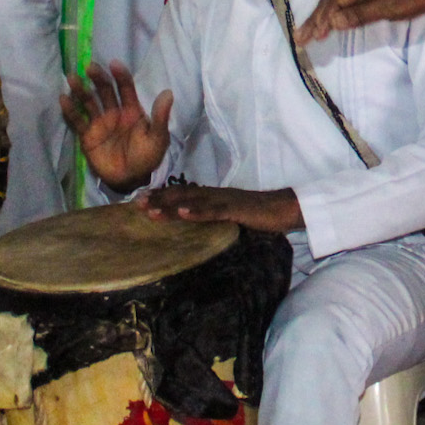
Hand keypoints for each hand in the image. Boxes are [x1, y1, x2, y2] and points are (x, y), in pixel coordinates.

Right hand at [60, 62, 171, 193]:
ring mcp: (100, 122)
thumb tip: (168, 93)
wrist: (131, 179)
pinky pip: (77, 121)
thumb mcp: (158, 138)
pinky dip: (70, 110)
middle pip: (105, 90)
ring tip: (72, 78)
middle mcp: (115, 112)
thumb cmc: (147, 156)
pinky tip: (63, 99)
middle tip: (90, 66)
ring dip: (81, 90)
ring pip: (89, 102)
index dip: (121, 76)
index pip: (126, 88)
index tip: (114, 64)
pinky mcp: (87, 136)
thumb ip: (160, 117)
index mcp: (132, 110)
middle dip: (98, 78)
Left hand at [139, 184, 301, 232]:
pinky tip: (182, 212)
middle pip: (184, 194)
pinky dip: (197, 212)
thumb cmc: (263, 215)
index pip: (185, 194)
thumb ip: (218, 220)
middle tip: (136, 203)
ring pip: (194, 201)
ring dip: (170, 205)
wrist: (288, 208)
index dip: (164, 195)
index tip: (143, 199)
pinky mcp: (238, 210)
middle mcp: (218, 195)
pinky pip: (214, 211)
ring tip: (150, 209)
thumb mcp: (235, 218)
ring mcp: (227, 201)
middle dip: (160, 198)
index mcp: (216, 197)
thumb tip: (200, 231)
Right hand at [300, 0, 424, 41]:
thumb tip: (333, 22)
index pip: (334, 0)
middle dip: (315, 19)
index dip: (320, 19)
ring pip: (338, 0)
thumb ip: (362, 14)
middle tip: (300, 39)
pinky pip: (349, 0)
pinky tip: (332, 24)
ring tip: (309, 34)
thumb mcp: (392, 8)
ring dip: (323, 17)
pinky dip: (337, 13)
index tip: (310, 38)